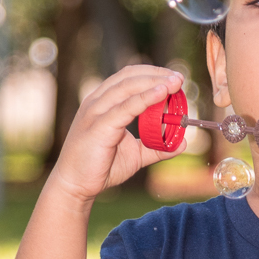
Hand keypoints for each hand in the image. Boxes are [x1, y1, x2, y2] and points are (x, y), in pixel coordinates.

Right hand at [48, 65, 185, 202]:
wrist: (75, 185)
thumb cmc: (101, 167)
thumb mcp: (135, 154)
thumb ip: (157, 147)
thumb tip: (182, 143)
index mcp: (103, 102)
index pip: (128, 77)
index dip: (152, 73)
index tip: (175, 78)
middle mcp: (97, 102)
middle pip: (129, 77)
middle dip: (157, 74)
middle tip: (180, 78)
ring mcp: (95, 112)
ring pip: (127, 87)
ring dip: (154, 82)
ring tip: (176, 83)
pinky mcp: (99, 127)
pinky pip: (125, 108)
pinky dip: (145, 98)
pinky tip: (162, 93)